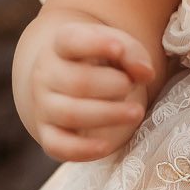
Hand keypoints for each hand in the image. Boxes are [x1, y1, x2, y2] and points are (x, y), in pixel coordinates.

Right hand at [31, 19, 158, 161]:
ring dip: (108, 115)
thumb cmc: (99, 61)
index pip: (71, 40)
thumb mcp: (115, 46)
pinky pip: (58, 146)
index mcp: (61, 44)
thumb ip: (132, 53)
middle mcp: (46, 74)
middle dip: (111, 85)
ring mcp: (44, 105)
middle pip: (77, 82)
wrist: (65, 82)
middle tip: (130, 85)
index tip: (119, 49)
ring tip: (137, 112)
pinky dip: (82, 149)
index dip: (95, 44)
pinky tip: (106, 146)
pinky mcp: (48, 134)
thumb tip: (145, 73)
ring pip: (71, 114)